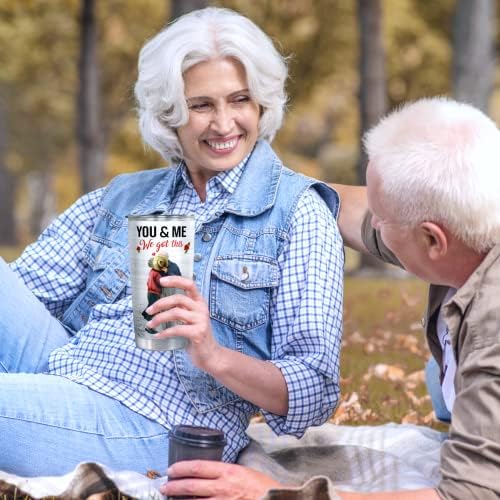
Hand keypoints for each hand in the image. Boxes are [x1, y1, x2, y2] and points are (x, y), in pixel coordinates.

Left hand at [145, 275, 221, 370]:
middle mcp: (201, 308)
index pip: (189, 284)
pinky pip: (176, 329)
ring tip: (150, 324)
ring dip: (159, 318)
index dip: (176, 280)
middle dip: (160, 303)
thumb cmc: (195, 334)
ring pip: (175, 313)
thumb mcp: (190, 318)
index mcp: (199, 302)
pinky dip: (164, 332)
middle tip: (148, 310)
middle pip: (179, 298)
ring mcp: (201, 320)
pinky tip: (157, 335)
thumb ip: (181, 309)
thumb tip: (157, 304)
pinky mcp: (198, 333)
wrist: (209, 354)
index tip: (161, 281)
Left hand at [160, 460, 282, 499]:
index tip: (171, 469)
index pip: (198, 467)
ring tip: (171, 498)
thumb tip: (206, 473)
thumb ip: (224, 472)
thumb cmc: (260, 486)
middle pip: (192, 485)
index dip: (181, 468)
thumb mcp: (242, 471)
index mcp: (228, 471)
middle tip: (164, 486)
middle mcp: (223, 487)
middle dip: (175, 486)